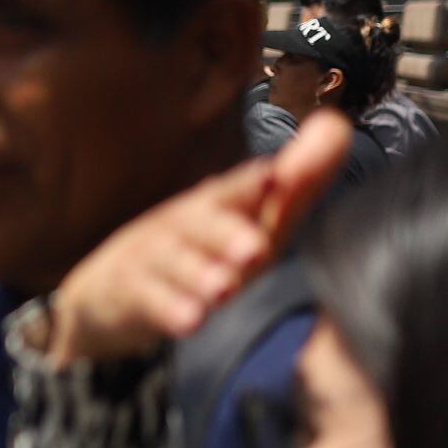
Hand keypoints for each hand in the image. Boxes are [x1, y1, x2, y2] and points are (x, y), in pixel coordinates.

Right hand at [43, 109, 354, 365]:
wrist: (110, 290)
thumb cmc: (197, 253)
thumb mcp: (248, 223)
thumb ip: (296, 185)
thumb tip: (338, 127)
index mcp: (214, 205)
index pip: (235, 191)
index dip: (250, 185)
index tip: (274, 178)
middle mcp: (182, 223)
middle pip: (200, 222)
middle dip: (226, 232)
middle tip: (255, 249)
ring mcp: (151, 256)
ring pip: (173, 262)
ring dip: (197, 273)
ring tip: (223, 288)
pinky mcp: (127, 291)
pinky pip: (146, 299)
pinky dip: (167, 308)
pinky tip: (189, 320)